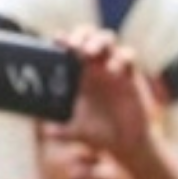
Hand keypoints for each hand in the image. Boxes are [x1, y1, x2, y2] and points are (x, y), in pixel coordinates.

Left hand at [53, 27, 159, 160]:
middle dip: (81, 35)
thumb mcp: (76, 130)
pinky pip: (129, 56)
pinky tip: (112, 70)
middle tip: (73, 45)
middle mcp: (96, 67)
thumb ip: (61, 129)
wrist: (124, 143)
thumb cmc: (99, 133)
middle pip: (89, 36)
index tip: (56, 41)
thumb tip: (46, 130)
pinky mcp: (131, 76)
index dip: (64, 40)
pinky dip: (121, 58)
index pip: (71, 47)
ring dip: (98, 41)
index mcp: (80, 74)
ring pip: (108, 40)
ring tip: (88, 52)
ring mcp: (114, 69)